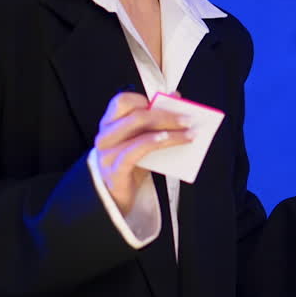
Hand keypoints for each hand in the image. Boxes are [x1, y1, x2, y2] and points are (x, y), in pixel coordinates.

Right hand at [94, 91, 193, 214]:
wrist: (113, 199)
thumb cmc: (129, 166)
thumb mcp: (140, 141)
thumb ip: (154, 121)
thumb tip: (175, 97)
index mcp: (109, 123)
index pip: (123, 101)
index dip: (147, 98)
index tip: (171, 102)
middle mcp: (105, 135)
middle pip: (136, 114)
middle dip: (166, 115)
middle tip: (189, 119)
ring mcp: (107, 152)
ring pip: (139, 130)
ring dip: (169, 129)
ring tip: (190, 133)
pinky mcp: (114, 169)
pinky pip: (136, 150)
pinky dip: (155, 142)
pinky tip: (171, 140)